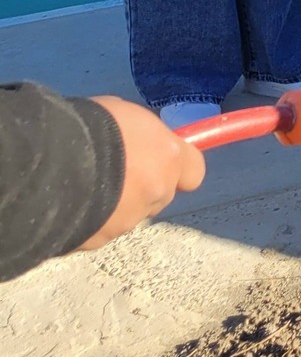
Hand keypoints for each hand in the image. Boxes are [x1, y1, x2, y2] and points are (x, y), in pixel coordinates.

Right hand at [75, 97, 205, 250]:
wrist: (51, 166)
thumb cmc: (91, 127)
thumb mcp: (125, 116)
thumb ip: (142, 138)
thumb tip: (141, 147)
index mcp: (168, 159)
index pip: (194, 172)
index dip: (179, 168)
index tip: (161, 161)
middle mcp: (156, 193)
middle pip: (159, 194)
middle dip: (143, 186)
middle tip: (114, 171)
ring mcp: (128, 220)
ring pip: (129, 214)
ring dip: (114, 204)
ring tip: (84, 187)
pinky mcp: (99, 240)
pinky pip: (99, 229)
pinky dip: (90, 219)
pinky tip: (69, 204)